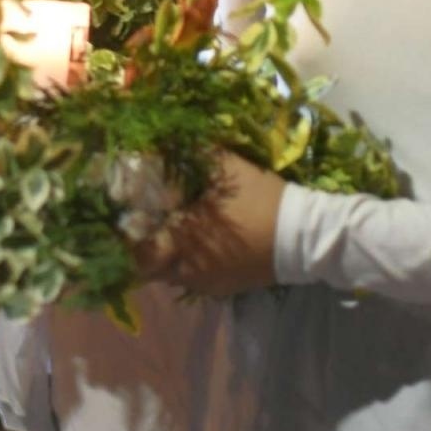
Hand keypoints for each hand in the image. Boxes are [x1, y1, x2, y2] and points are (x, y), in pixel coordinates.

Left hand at [137, 150, 285, 297]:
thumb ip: (194, 153)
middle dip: (147, 249)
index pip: (137, 252)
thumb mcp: (229, 167)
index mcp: (183, 240)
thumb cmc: (261, 200)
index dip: (127, 238)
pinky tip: (203, 246)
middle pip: (151, 268)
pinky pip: (195, 281)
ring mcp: (207, 284)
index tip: (128, 220)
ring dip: (170, 258)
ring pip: (173, 275)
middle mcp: (188, 269)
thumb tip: (165, 141)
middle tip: (153, 225)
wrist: (302, 236)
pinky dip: (191, 266)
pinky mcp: (224, 290)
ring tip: (178, 233)